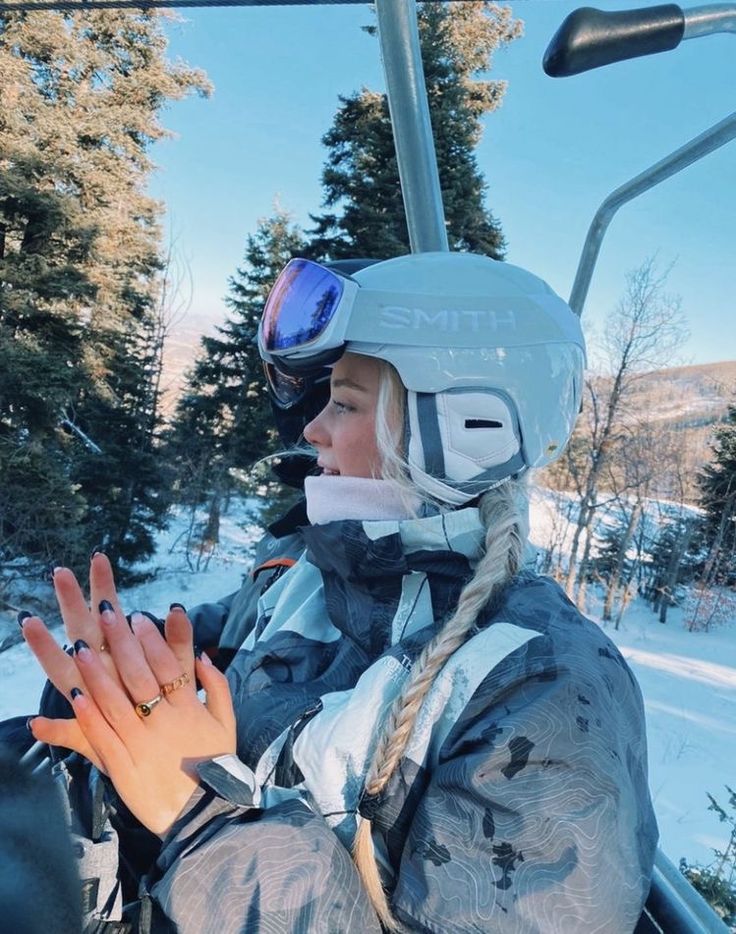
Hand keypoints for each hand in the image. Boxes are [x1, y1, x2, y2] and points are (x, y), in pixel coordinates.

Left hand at [23, 562, 235, 835]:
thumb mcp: (226, 723)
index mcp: (189, 709)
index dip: (153, 640)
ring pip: (116, 703)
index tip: (138, 617)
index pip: (169, 665)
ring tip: (80, 648)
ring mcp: (142, 744)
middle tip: (106, 614)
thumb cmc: (215, 766)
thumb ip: (216, 686)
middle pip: (140, 675)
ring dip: (97, 674)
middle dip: (122, 643)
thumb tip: (202, 655)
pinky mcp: (123, 767)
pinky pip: (103, 737)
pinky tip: (75, 696)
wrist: (203, 815)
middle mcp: (165, 722)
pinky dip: (89, 716)